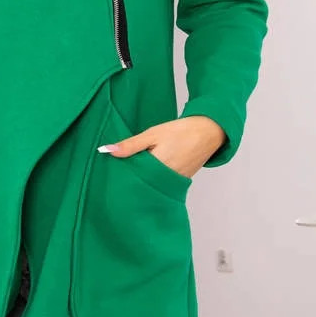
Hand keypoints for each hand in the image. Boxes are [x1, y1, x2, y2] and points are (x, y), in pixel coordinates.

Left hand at [98, 115, 225, 178]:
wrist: (208, 131)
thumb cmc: (181, 131)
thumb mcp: (152, 134)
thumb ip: (130, 145)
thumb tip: (107, 150)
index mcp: (158, 167)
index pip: (133, 177)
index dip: (122, 175)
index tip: (112, 172)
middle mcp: (167, 179)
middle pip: (142, 184)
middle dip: (131, 179)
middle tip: (121, 173)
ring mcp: (175, 182)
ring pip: (152, 185)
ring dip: (143, 179)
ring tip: (134, 172)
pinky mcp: (181, 182)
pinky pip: (163, 184)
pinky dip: (155, 179)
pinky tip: (149, 172)